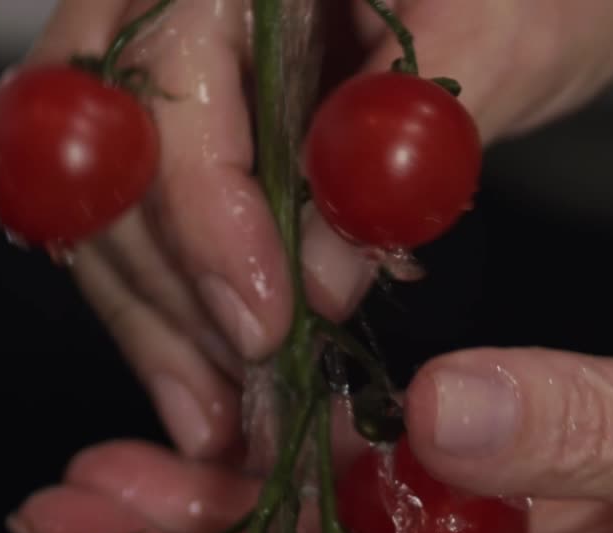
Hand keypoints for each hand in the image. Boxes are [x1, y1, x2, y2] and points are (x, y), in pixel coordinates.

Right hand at [18, 0, 612, 459]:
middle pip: (108, 152)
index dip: (203, 212)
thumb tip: (317, 276)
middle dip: (165, 289)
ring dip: (165, 318)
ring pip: (113, 200)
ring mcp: (183, 62)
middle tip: (232, 399)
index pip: (167, 81)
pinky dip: (188, 302)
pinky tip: (228, 370)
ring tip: (225, 416)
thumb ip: (404, 145)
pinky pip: (157, 219)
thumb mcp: (505, 35)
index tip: (263, 317)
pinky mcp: (207, 124)